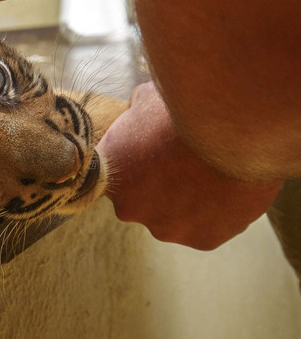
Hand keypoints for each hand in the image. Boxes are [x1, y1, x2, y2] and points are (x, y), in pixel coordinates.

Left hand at [99, 82, 281, 249]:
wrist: (231, 134)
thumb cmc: (185, 110)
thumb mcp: (147, 98)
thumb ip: (135, 111)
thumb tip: (138, 107)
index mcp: (108, 173)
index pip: (114, 174)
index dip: (136, 162)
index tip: (155, 151)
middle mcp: (128, 207)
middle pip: (142, 199)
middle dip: (159, 184)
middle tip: (185, 162)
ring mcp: (164, 227)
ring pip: (174, 216)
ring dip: (188, 201)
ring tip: (211, 174)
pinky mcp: (201, 240)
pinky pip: (206, 227)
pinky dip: (217, 214)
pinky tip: (227, 190)